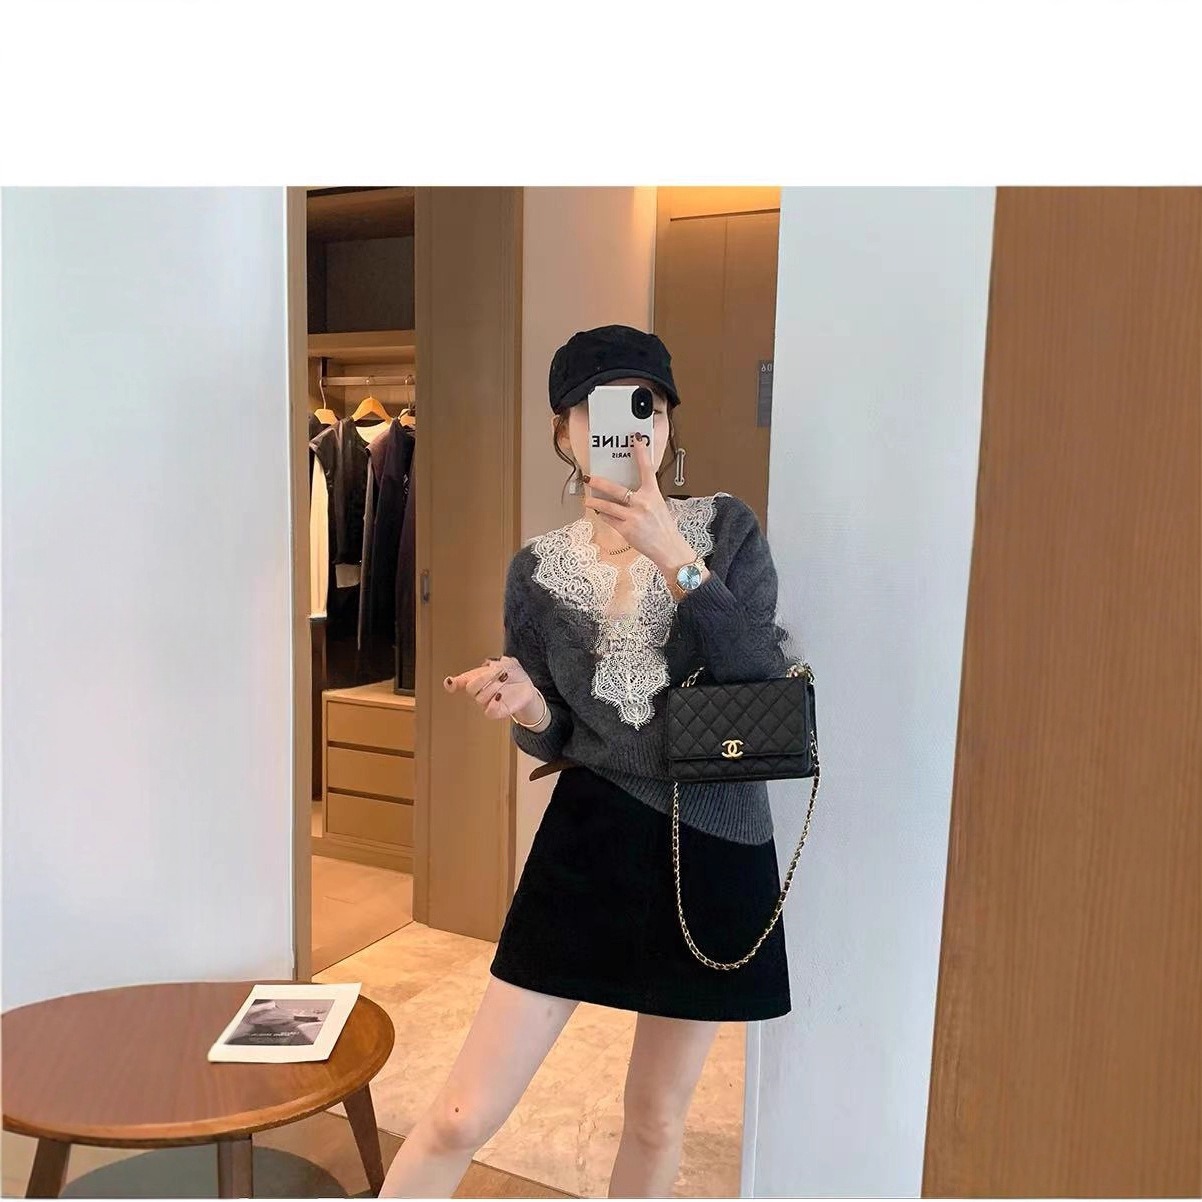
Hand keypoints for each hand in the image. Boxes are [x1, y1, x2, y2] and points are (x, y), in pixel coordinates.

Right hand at [443, 655, 543, 723]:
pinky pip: (489, 712)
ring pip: (480, 698)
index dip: (453, 683)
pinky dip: (493, 705)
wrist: (526, 687)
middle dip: (484, 678)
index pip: (461, 682)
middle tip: (499, 672)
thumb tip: (488, 665)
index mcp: (478, 678)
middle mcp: (479, 691)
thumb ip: (497, 663)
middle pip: (471, 688)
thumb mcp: (507, 663)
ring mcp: (487, 702)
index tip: (449, 682)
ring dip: (494, 687)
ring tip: (505, 681)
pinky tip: (499, 697)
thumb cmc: (514, 675)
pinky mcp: (496, 712)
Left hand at [584, 435, 705, 588]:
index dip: (641, 452)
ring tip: (588, 499)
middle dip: (600, 482)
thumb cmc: (663, 528)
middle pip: (616, 489)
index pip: (646, 469)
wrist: (668, 548)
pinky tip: (599, 512)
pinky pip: (609, 519)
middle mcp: (642, 503)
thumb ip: (645, 497)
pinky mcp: (626, 529)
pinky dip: (603, 515)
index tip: (634, 439)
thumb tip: (629, 491)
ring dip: (595, 502)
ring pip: (607, 506)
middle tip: (589, 476)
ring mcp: (633, 517)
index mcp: (653, 494)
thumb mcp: (658, 506)